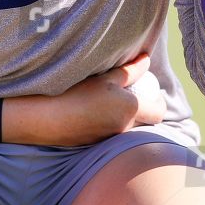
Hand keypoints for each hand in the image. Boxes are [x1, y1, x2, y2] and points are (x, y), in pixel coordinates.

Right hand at [2, 53, 165, 145]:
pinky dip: (110, 123)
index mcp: (131, 110)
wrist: (46, 118)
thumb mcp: (105, 77)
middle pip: (145, 122)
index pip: (159, 112)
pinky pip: (112, 132)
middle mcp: (124, 127)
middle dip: (143, 110)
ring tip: (111, 101)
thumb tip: (146, 60)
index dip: (159, 102)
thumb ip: (129, 70)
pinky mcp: (96, 144)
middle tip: (133, 94)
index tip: (151, 92)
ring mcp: (110, 138)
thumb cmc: (76, 92)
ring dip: (125, 116)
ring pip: (128, 127)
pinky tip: (95, 112)